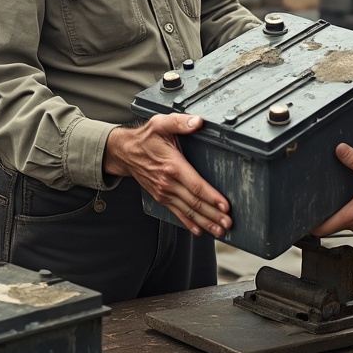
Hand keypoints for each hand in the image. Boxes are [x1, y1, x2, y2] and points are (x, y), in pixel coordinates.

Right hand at [104, 113, 230, 238]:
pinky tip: (200, 230)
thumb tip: (198, 122)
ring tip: (220, 231)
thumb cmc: (145, 138)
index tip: (225, 206)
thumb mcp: (161, 124)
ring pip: (188, 211)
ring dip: (205, 222)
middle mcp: (168, 183)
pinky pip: (177, 213)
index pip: (196, 186)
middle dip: (213, 215)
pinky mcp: (161, 197)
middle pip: (194, 203)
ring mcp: (164, 192)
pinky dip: (189, 223)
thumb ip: (180, 122)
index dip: (212, 197)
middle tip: (228, 224)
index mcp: (173, 166)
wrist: (124, 152)